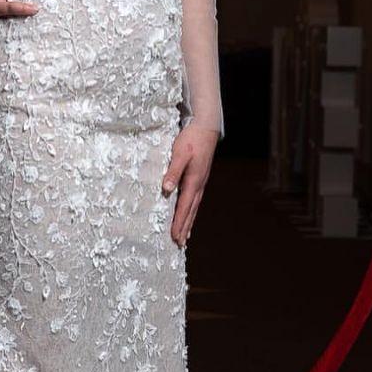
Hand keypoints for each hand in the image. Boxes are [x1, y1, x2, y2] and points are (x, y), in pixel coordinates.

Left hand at [161, 124, 218, 245]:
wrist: (206, 127)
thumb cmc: (191, 139)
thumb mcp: (179, 153)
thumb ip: (173, 171)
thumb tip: (166, 189)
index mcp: (193, 181)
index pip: (184, 207)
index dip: (179, 223)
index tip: (174, 237)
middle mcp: (198, 184)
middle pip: (190, 211)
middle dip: (184, 228)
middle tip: (179, 244)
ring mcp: (201, 181)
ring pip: (194, 207)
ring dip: (189, 222)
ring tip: (185, 236)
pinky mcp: (200, 177)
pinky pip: (195, 199)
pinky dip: (191, 211)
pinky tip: (189, 213)